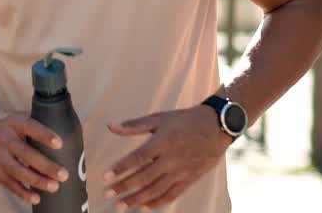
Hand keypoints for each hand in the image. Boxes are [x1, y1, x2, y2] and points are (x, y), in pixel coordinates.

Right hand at [0, 111, 70, 204]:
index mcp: (14, 122)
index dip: (45, 135)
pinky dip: (23, 192)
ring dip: (38, 181)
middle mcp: (4, 138)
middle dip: (46, 166)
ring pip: (19, 171)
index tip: (60, 143)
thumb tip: (65, 131)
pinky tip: (36, 197)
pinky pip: (10, 183)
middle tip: (64, 174)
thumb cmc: (4, 125)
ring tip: (54, 187)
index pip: (30, 127)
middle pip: (27, 154)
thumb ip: (35, 124)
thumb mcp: (15, 118)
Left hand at [104, 105, 231, 209]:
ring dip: (136, 199)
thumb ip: (134, 125)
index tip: (105, 177)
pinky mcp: (189, 179)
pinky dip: (156, 202)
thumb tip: (111, 126)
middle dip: (124, 187)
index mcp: (163, 141)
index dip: (121, 168)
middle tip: (107, 194)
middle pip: (144, 177)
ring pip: (156, 189)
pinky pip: (171, 195)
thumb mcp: (160, 118)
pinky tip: (143, 207)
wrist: (216, 127)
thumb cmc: (184, 120)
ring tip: (120, 205)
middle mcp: (172, 158)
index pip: (138, 158)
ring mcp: (181, 171)